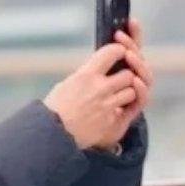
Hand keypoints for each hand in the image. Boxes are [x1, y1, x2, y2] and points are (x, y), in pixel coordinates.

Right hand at [43, 17, 153, 151]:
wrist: (53, 135)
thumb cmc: (56, 109)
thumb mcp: (67, 84)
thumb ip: (87, 75)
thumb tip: (99, 67)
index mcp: (86, 75)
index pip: (112, 52)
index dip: (119, 50)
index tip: (120, 52)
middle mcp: (99, 89)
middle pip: (127, 74)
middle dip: (127, 75)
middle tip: (122, 77)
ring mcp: (107, 106)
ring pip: (131, 92)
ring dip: (127, 92)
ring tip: (118, 95)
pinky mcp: (111, 121)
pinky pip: (126, 109)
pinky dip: (122, 108)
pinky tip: (113, 109)